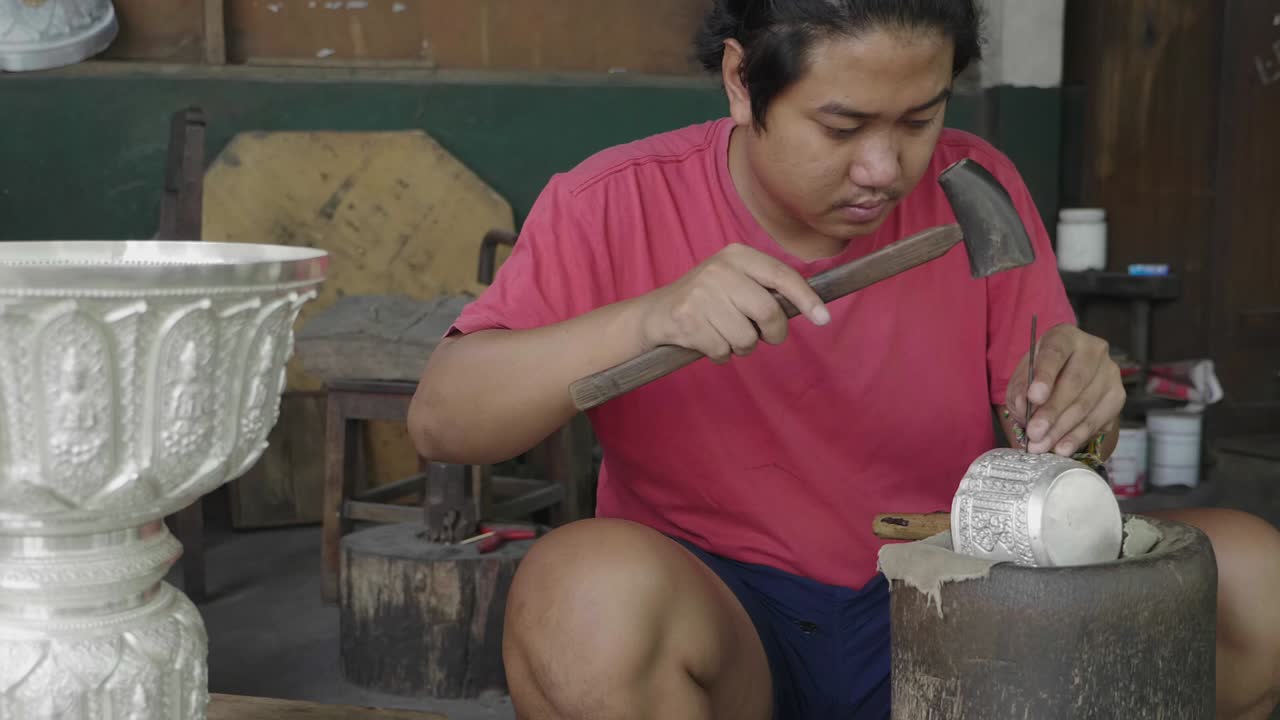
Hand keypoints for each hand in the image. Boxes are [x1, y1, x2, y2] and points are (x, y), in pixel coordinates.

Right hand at [639, 244, 829, 362]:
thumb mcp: (735, 279)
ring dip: (742, 346)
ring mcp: (701, 295)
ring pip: (747, 338)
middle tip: (765, 335)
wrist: (657, 313)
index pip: (781, 275)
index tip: (822, 318)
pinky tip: (708, 339)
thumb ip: (767, 288)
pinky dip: (721, 354)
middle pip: (768, 312)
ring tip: (726, 333)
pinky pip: (724, 351)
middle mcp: (719, 270)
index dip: (806, 298)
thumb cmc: (708, 299)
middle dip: (773, 333)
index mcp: (737, 255)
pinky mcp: (687, 320)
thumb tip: (811, 308)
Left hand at [1005, 324, 1124, 455]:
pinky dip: (1077, 436)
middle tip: (1034, 433)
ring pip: (1086, 404)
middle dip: (1052, 412)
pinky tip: (1062, 448)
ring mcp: (1110, 373)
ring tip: (1042, 446)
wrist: (1067, 376)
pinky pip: (1098, 420)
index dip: (1045, 376)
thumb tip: (1024, 405)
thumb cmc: (1042, 374)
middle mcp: (1093, 350)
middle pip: (1074, 382)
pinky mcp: (1118, 396)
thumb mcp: (1024, 376)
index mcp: (1065, 337)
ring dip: (1062, 429)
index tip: (1033, 397)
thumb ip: (1020, 388)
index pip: (1056, 353)